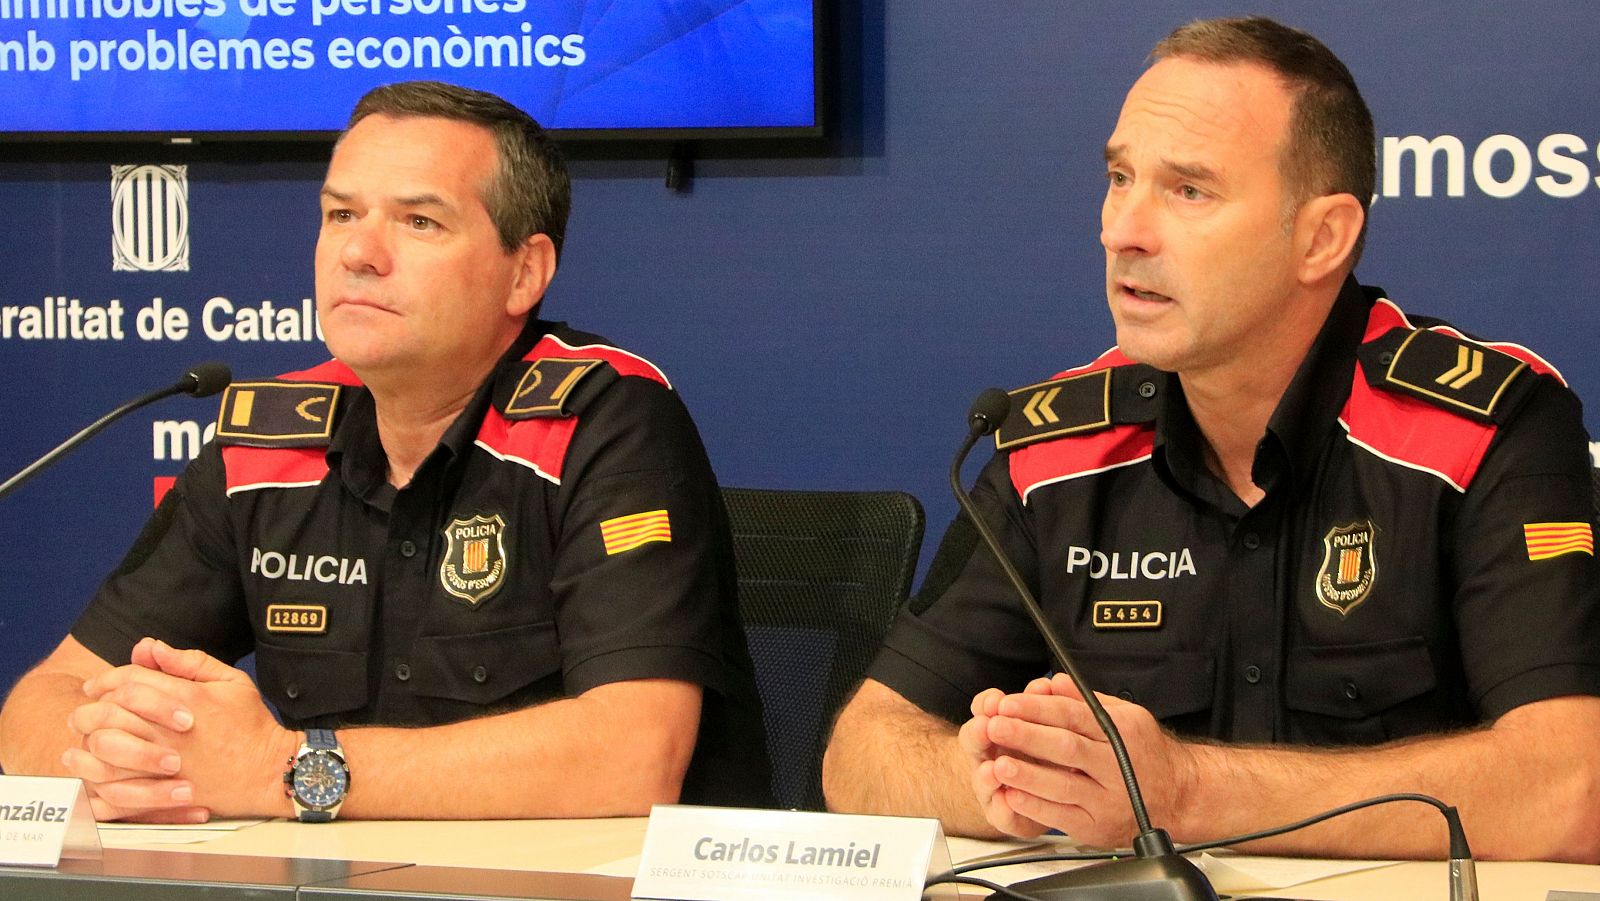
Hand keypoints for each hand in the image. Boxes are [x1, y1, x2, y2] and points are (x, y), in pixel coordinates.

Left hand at [77, 638, 294, 818]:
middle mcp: (170, 729)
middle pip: (109, 711)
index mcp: (187, 698)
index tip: (97, 685)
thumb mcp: (231, 681)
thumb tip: (149, 646)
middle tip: (85, 710)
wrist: (268, 772)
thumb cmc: (251, 725)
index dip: (107, 678)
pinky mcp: (161, 790)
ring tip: (83, 736)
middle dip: (90, 707)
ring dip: (88, 738)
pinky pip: (114, 781)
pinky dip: (97, 772)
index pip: (130, 680)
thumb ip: (190, 661)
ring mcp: (164, 761)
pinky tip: (93, 766)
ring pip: (105, 746)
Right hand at [958, 687, 1048, 837]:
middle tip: (987, 727)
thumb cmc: (1040, 751)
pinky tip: (1007, 802)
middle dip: (979, 732)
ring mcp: (991, 786)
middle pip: (973, 741)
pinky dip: (1003, 808)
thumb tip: (1049, 685)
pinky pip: (1000, 814)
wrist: (1037, 789)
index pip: (984, 709)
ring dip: (986, 774)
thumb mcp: (1040, 721)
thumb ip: (1042, 703)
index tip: (996, 700)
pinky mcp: (1003, 814)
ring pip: (982, 779)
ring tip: (992, 770)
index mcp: (997, 728)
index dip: (987, 704)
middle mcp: (988, 755)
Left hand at [977, 673, 1195, 847]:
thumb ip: (1086, 701)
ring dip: (1028, 774)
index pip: (1073, 716)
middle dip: (1027, 737)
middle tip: (995, 728)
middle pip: (1067, 748)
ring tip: (999, 764)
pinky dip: (1036, 806)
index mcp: (1121, 732)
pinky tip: (1014, 795)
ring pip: (1063, 785)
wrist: (1178, 796)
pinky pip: (1063, 816)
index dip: (1038, 710)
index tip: (1009, 704)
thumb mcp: (1126, 717)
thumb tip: (1054, 682)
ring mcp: (1108, 799)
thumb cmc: (1145, 753)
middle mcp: (1116, 765)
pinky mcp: (1098, 826)